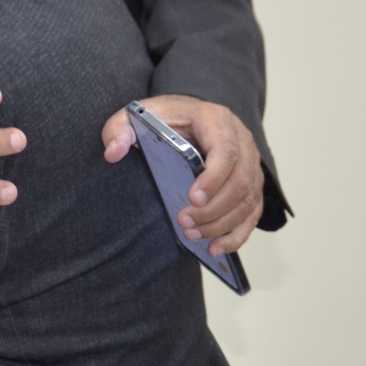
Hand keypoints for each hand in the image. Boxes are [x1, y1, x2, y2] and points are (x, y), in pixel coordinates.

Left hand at [101, 95, 262, 255]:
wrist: (186, 116)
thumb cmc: (165, 118)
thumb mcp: (137, 116)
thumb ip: (120, 130)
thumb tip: (113, 152)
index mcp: (216, 120)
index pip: (225, 150)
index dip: (213, 178)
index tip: (192, 199)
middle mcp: (241, 140)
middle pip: (240, 181)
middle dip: (213, 209)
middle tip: (184, 223)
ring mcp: (250, 163)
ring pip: (248, 200)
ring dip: (221, 224)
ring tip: (192, 235)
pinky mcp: (251, 183)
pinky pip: (252, 213)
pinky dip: (236, 235)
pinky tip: (215, 248)